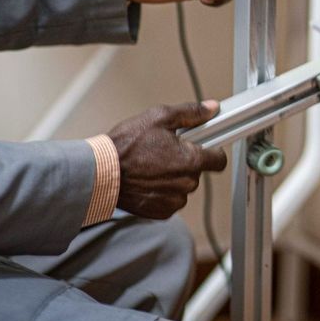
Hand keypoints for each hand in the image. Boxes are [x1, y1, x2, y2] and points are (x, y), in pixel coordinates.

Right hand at [107, 100, 226, 218]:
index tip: (205, 147)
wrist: (100, 173)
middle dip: (185, 161)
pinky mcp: (161, 212)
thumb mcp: (159, 117)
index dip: (213, 151)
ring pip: (183, 187)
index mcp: (191, 160)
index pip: (219, 160)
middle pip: (197, 171)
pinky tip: (147, 181)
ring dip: (173, 178)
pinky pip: (170, 200)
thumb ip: (190, 113)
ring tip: (151, 166)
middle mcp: (186, 183)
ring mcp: (174, 200)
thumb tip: (211, 108)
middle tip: (164, 152)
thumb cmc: (125, 146)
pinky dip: (162, 192)